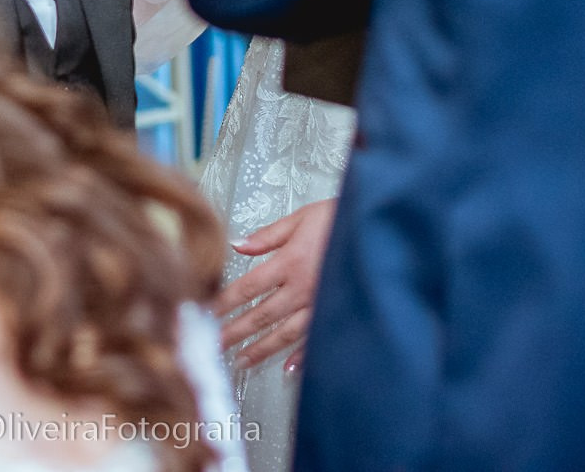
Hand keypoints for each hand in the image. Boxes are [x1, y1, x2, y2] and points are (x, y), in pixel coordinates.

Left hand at [214, 198, 337, 371]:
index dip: (225, 302)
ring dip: (262, 349)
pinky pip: (316, 338)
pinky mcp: (337, 312)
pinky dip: (302, 356)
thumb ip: (268, 235)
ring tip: (242, 361)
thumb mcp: (302, 217)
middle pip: (262, 315)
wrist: (377, 228)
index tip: (207, 313)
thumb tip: (237, 244)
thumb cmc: (341, 217)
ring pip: (286, 333)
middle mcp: (303, 287)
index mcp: (291, 261)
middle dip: (236, 332)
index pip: (249, 287)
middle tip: (214, 346)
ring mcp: (321, 303)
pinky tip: (289, 368)